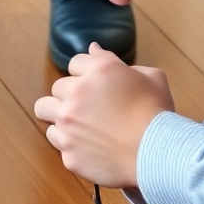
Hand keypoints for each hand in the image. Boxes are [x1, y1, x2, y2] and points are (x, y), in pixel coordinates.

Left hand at [34, 43, 174, 187]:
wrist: (157, 154)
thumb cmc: (158, 115)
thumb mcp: (150, 76)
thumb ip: (115, 60)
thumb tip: (93, 49)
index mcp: (98, 71)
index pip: (76, 63)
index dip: (86, 74)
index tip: (96, 86)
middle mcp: (76, 94)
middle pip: (57, 88)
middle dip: (71, 95)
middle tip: (90, 108)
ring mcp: (68, 124)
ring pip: (45, 111)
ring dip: (60, 116)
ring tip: (80, 125)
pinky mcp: (68, 151)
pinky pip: (57, 141)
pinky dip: (68, 142)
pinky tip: (88, 145)